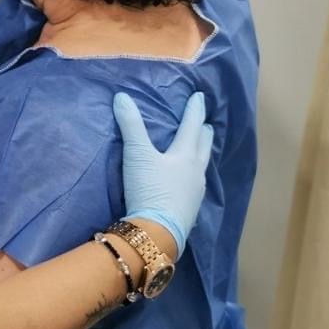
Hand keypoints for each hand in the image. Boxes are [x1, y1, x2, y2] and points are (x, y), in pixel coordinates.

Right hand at [113, 92, 213, 256]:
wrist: (158, 231)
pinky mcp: (190, 210)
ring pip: (202, 167)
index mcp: (185, 155)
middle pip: (203, 147)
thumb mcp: (137, 154)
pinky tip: (189, 182)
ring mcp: (195, 193)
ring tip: (198, 150)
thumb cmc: (150, 188)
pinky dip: (194, 176)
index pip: (192, 126)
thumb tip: (122, 97)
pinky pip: (196, 186)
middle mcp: (196, 172)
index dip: (194, 111)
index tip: (200, 97)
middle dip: (204, 133)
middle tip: (206, 124)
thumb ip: (130, 126)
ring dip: (201, 155)